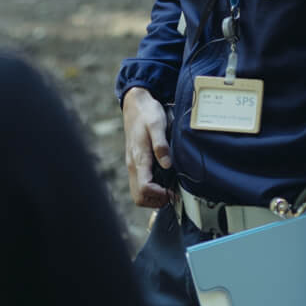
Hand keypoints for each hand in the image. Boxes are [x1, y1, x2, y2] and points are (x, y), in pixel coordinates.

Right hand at [121, 87, 172, 206]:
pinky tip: (163, 181)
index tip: (172, 192)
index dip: (159, 195)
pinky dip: (150, 189)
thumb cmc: (147, 113)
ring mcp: (133, 165)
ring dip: (153, 197)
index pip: (144, 188)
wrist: (136, 104)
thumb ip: (161, 144)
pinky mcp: (135, 162)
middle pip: (138, 196)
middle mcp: (133, 165)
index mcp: (138, 158)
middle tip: (171, 195)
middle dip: (155, 201)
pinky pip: (139, 183)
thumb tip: (167, 164)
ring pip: (137, 192)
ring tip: (169, 190)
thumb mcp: (157, 124)